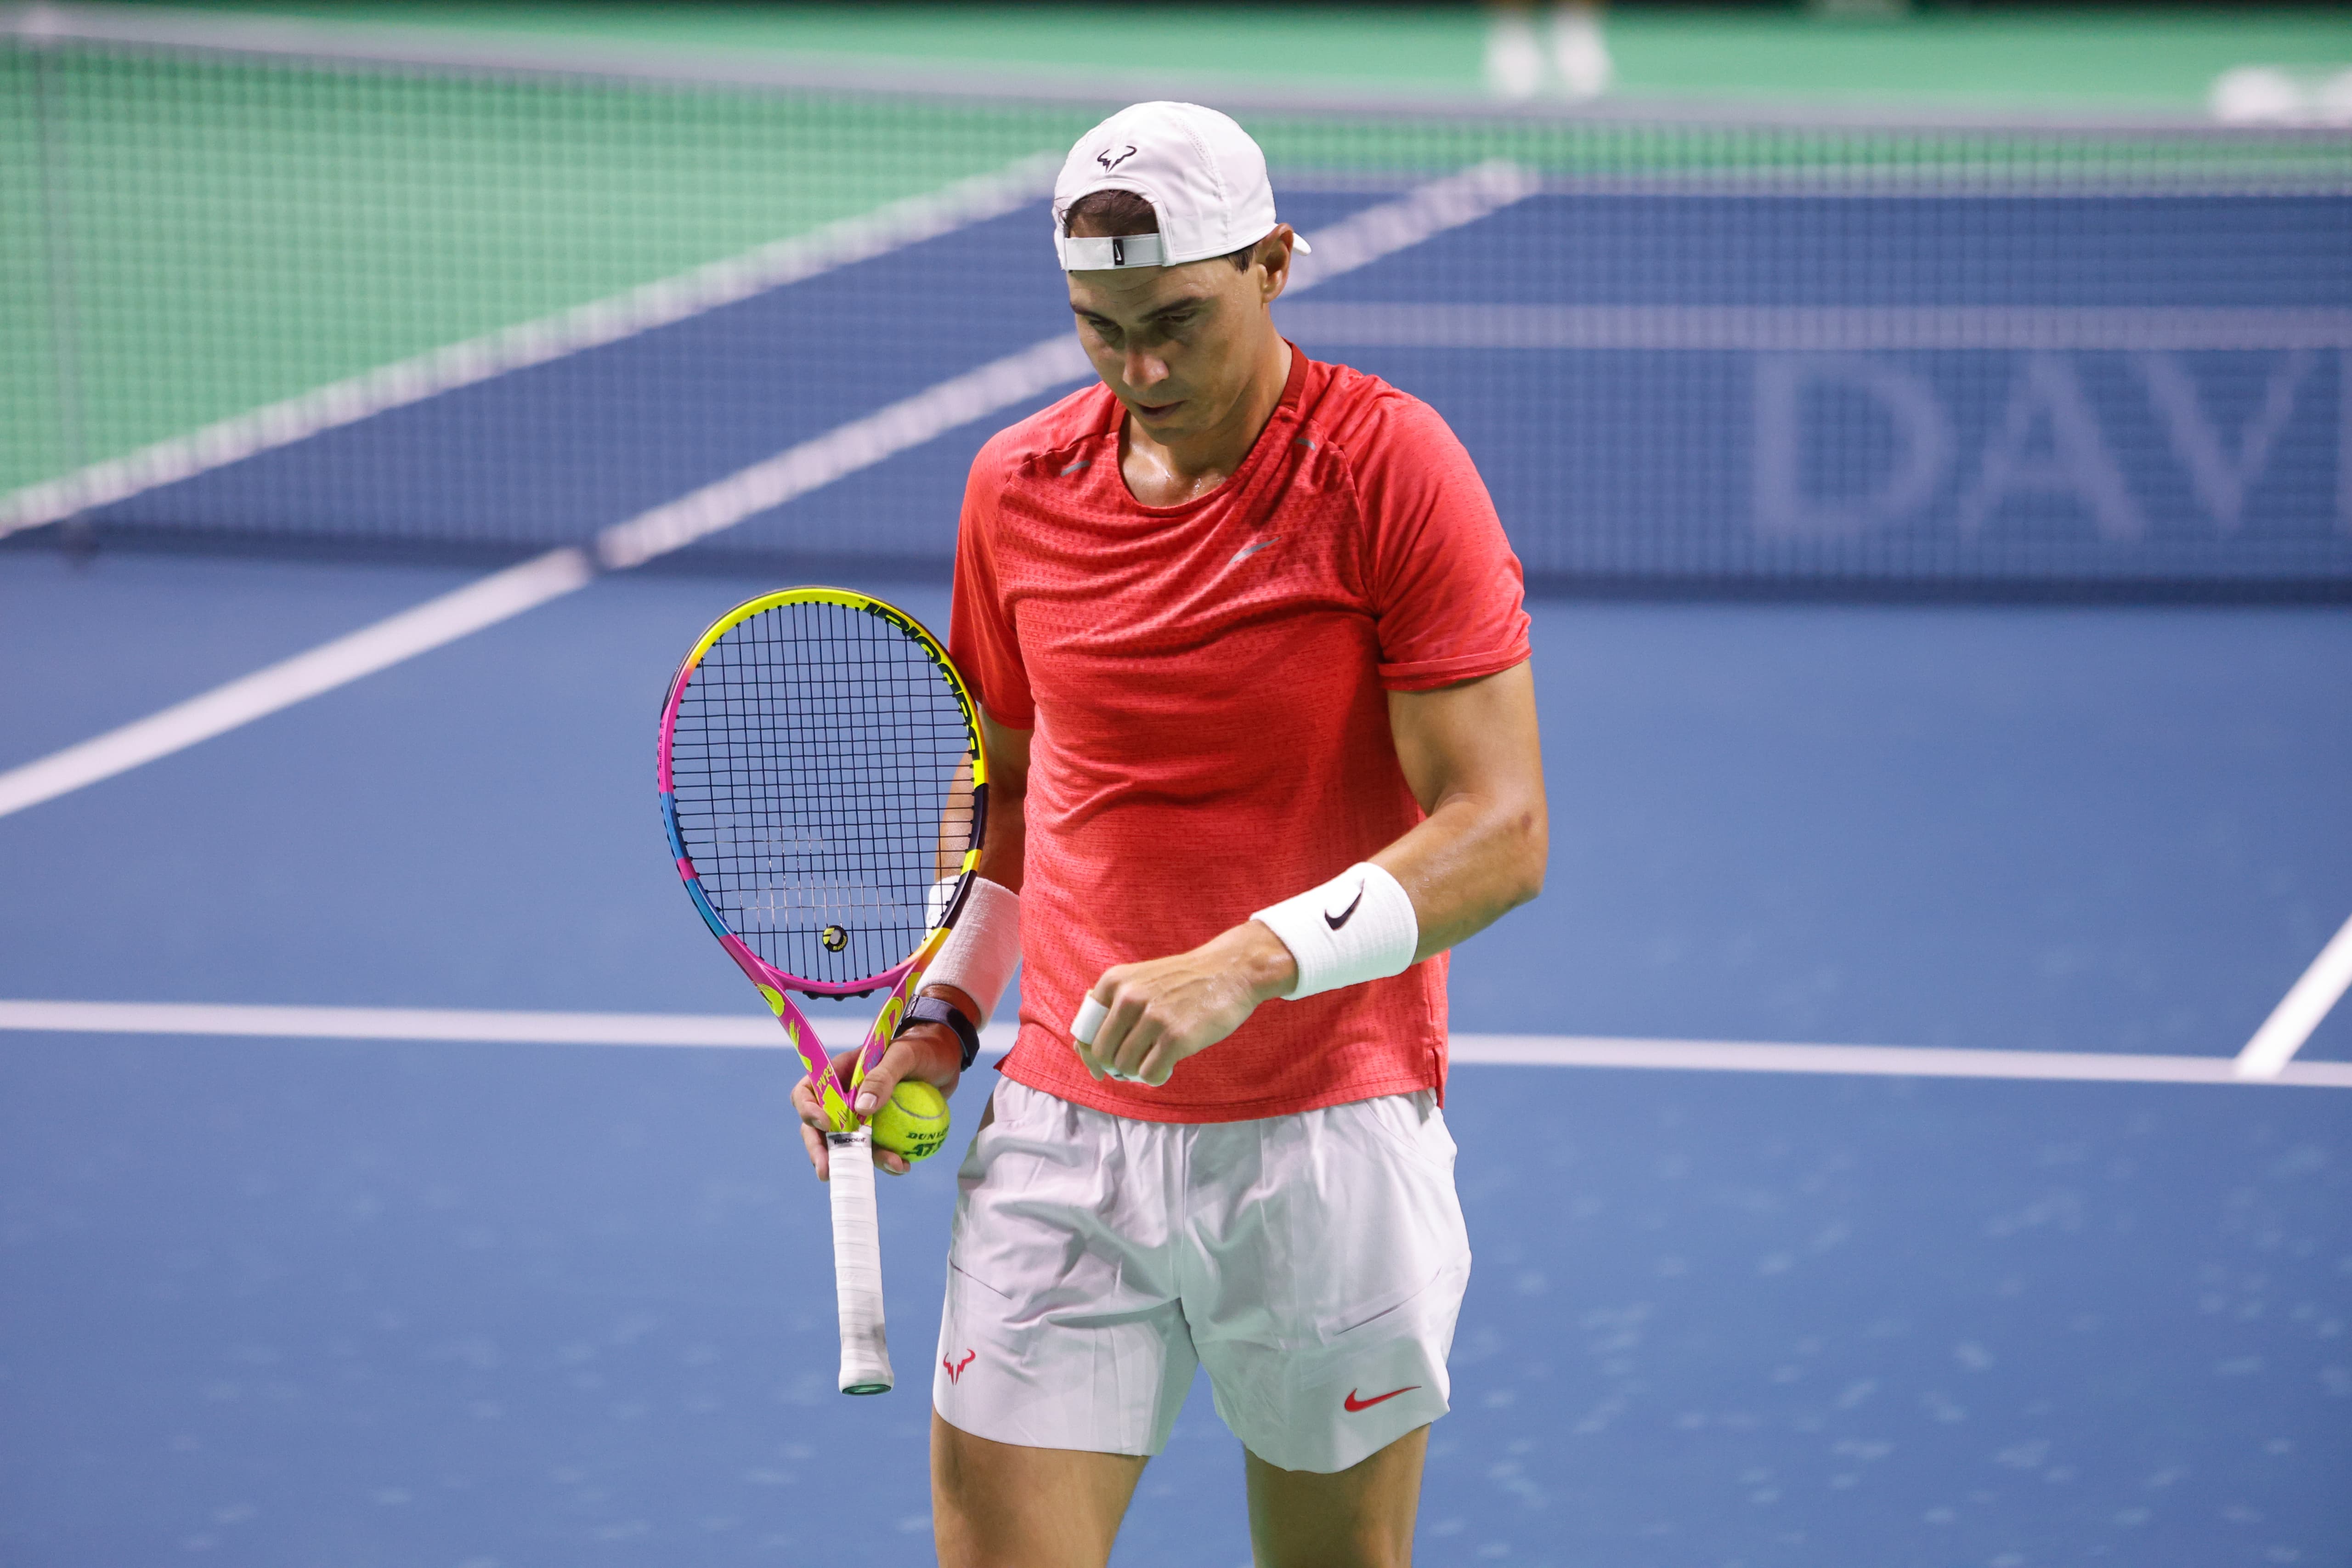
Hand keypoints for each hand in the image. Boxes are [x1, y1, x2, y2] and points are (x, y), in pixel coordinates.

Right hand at [792, 1022, 962, 1179]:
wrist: (948, 1059)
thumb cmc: (923, 1048)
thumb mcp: (905, 1055)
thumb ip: (883, 1076)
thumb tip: (861, 1109)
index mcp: (839, 1073)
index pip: (808, 1091)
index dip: (808, 1109)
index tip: (826, 1125)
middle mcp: (844, 1098)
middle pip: (819, 1128)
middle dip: (821, 1150)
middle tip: (827, 1172)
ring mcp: (863, 1117)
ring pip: (849, 1145)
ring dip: (862, 1161)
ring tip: (892, 1165)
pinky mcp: (883, 1130)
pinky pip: (877, 1151)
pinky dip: (887, 1161)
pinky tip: (903, 1165)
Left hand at [1076, 921, 1297, 1087]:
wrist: (1232, 970)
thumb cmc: (1186, 980)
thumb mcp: (1141, 980)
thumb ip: (1113, 1006)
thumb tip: (1082, 1047)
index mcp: (1114, 982)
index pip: (1084, 1030)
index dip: (1090, 1055)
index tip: (1102, 1066)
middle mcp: (1128, 997)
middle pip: (1102, 1053)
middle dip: (1116, 1065)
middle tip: (1138, 1063)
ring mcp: (1153, 1017)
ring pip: (1124, 1066)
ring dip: (1138, 1071)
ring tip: (1157, 1060)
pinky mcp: (1176, 1038)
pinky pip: (1149, 1074)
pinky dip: (1156, 1077)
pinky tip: (1169, 1066)